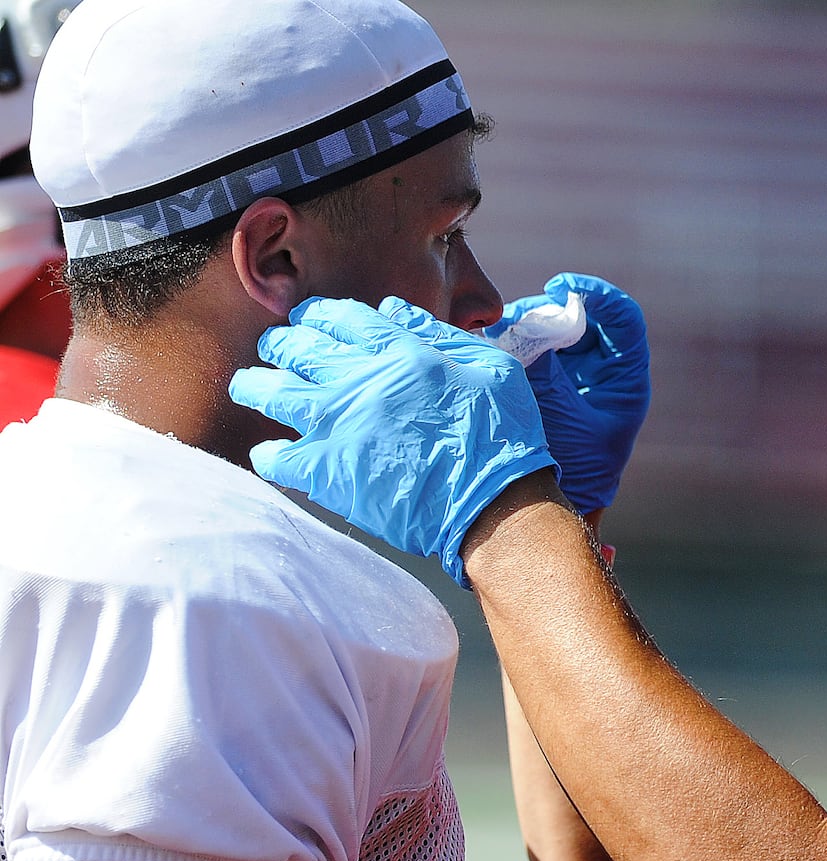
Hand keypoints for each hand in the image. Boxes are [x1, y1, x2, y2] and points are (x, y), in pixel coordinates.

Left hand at [230, 295, 557, 586]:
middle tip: (275, 347)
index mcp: (401, 353)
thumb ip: (440, 335)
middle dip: (280, 342)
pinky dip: (267, 452)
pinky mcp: (325, 470)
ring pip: (271, 391)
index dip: (318, 315)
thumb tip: (393, 311)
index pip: (342, 318)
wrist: (492, 505)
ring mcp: (337, 424)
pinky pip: (273, 455)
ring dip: (254, 385)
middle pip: (298, 347)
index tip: (307, 318)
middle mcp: (360, 380)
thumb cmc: (502, 437)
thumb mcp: (492, 367)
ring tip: (247, 386)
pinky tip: (270, 451)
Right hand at [485, 273, 650, 514]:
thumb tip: (521, 324)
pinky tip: (496, 346)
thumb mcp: (558, 414)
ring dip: (528, 325)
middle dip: (549, 311)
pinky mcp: (547, 383)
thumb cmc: (569, 468)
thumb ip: (544, 368)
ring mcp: (575, 376)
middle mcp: (604, 372)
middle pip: (584, 318)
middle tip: (516, 319)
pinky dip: (516, 342)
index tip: (560, 288)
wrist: (550, 507)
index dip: (595, 294)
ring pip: (555, 331)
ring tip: (501, 335)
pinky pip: (534, 349)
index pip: (623, 318)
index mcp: (625, 380)